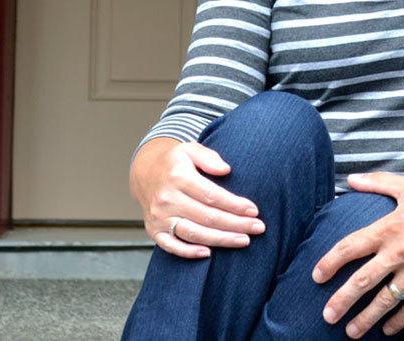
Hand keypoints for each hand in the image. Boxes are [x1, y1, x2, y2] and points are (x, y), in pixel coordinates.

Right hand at [129, 137, 264, 258]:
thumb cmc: (175, 162)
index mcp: (178, 177)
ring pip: (194, 233)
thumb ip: (209, 157)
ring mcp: (159, 217)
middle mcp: (167, 199)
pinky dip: (188, 252)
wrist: (145, 173)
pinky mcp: (154, 231)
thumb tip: (226, 169)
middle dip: (236, 224)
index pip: (212, 196)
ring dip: (221, 239)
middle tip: (258, 228)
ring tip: (244, 240)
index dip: (234, 205)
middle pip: (207, 217)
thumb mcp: (191, 149)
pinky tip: (208, 253)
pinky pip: (171, 246)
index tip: (254, 210)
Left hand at [312, 172, 403, 336]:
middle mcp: (398, 252)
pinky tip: (387, 330)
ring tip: (350, 332)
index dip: (330, 263)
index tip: (317, 276)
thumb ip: (377, 182)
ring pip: (384, 300)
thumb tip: (351, 178)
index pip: (350, 248)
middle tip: (326, 315)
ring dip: (365, 319)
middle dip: (342, 301)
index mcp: (388, 228)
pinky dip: (398, 320)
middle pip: (362, 281)